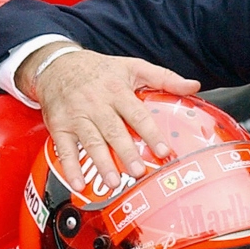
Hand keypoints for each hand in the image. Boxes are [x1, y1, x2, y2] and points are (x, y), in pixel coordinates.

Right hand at [19, 46, 199, 190]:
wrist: (56, 64)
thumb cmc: (98, 69)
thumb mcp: (133, 67)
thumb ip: (164, 78)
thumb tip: (193, 85)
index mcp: (117, 90)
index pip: (137, 114)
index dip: (151, 133)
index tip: (163, 150)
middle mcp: (97, 104)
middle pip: (113, 131)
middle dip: (126, 153)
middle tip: (138, 172)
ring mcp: (77, 116)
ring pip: (91, 142)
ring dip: (101, 163)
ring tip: (113, 181)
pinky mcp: (59, 126)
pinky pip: (64, 149)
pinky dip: (70, 168)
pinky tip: (78, 184)